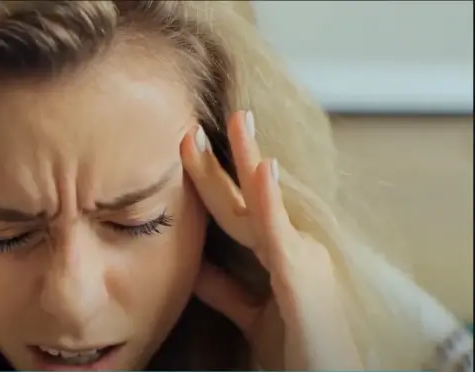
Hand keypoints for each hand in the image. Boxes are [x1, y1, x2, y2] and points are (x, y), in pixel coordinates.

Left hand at [180, 111, 361, 369]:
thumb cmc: (298, 350)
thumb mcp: (251, 312)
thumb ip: (225, 288)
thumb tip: (192, 264)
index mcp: (279, 255)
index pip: (237, 210)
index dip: (211, 181)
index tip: (186, 149)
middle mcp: (293, 248)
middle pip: (247, 197)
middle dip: (220, 161)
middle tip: (193, 126)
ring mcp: (302, 258)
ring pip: (265, 203)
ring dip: (249, 159)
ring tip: (237, 120)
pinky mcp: (304, 277)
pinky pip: (280, 234)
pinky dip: (269, 201)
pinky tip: (261, 169)